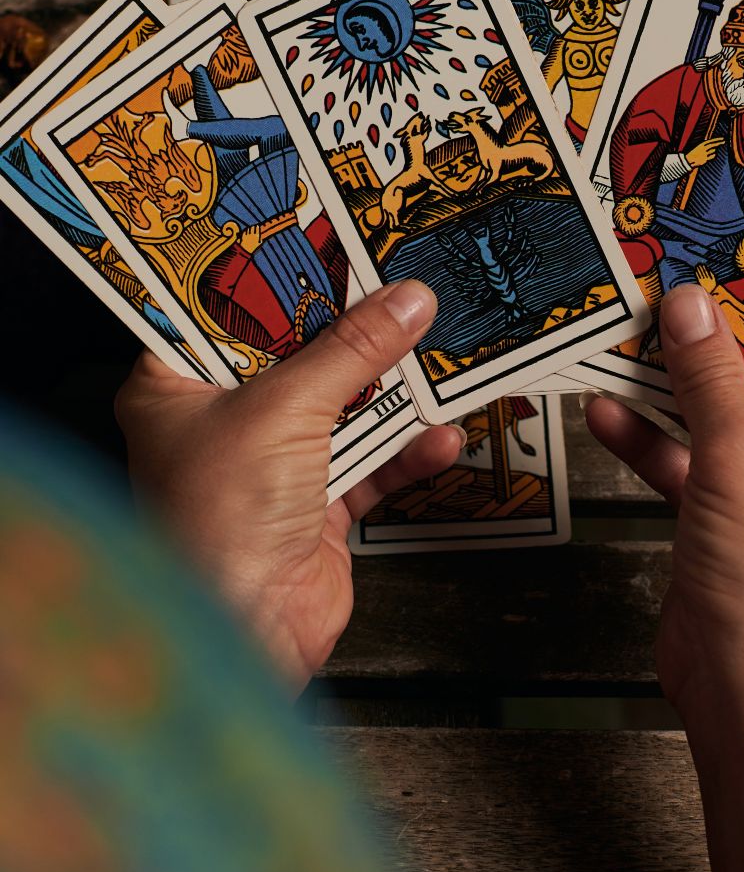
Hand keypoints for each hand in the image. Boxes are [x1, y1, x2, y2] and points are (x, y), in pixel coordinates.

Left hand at [115, 280, 461, 688]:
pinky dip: (405, 451)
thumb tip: (408, 299)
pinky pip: (370, 463)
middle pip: (294, 354)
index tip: (330, 236)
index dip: (274, 273)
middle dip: (351, 328)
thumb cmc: (221, 520)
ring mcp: (270, 466)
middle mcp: (219, 421)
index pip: (224, 309)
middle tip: (399, 281)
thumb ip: (352, 351)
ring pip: (341, 406)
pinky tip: (440, 434)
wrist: (246, 634)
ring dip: (390, 389)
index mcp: (175, 386)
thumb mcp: (287, 410)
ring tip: (438, 347)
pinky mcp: (316, 507)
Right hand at [584, 287, 743, 723]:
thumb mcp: (738, 465)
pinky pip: (700, 459)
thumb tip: (687, 307)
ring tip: (632, 334)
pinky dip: (659, 439)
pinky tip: (609, 408)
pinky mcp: (738, 518)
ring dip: (681, 385)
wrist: (741, 696)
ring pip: (733, 415)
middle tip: (681, 282)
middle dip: (724, 337)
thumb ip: (708, 380)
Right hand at [685, 137, 723, 166]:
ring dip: (713, 150)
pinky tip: (711, 155)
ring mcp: (705, 154)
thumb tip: (714, 146)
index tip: (722, 138)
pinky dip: (713, 155)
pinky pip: (712, 156)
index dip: (717, 139)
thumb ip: (706, 146)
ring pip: (713, 150)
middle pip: (713, 145)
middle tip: (723, 141)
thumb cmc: (694, 153)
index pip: (711, 141)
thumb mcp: (699, 147)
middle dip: (719, 143)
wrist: (689, 161)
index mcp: (701, 144)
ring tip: (707, 152)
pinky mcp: (705, 159)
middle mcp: (703, 149)